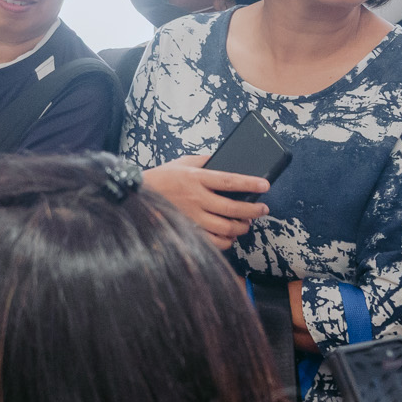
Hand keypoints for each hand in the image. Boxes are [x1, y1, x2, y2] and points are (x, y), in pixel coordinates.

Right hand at [143, 154, 269, 247]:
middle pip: (232, 208)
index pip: (230, 181)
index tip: (265, 186)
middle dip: (253, 210)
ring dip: (241, 227)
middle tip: (262, 209)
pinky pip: (212, 241)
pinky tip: (229, 236)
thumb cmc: (161, 177)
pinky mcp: (187, 229)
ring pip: (225, 228)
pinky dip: (225, 241)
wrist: (136, 195)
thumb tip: (226, 161)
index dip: (250, 183)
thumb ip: (204, 160)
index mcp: (195, 178)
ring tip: (246, 223)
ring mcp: (190, 216)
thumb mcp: (182, 162)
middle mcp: (195, 198)